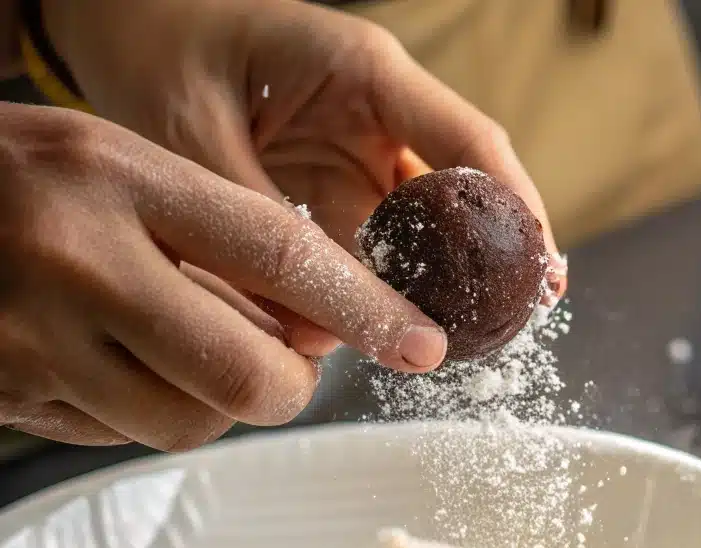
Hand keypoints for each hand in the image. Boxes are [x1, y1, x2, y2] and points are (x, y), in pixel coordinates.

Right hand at [0, 103, 445, 447]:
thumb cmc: (17, 179)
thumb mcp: (114, 164)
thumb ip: (213, 237)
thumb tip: (313, 325)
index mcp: (115, 179)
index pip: (279, 253)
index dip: (364, 309)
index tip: (420, 344)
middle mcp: (79, 264)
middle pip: (247, 376)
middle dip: (289, 385)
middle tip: (285, 363)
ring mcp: (37, 344)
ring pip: (193, 425)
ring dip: (217, 403)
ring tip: (182, 347)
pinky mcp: (15, 401)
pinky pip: (126, 437)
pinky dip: (150, 410)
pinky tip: (119, 361)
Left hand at [43, 0, 566, 320]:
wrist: (130, 33)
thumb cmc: (160, 56)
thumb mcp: (196, 138)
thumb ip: (258, 229)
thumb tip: (314, 331)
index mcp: (363, 74)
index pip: (464, 142)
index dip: (513, 205)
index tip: (540, 265)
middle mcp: (380, 115)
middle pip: (467, 187)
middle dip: (502, 249)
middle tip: (531, 310)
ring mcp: (365, 153)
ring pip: (432, 223)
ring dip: (456, 276)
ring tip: (486, 330)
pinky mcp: (342, 187)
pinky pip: (387, 243)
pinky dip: (401, 284)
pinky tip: (412, 322)